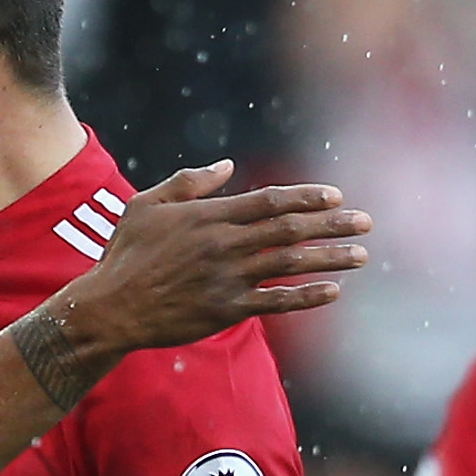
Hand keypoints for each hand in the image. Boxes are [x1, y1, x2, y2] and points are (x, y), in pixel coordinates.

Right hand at [58, 163, 368, 356]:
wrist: (110, 308)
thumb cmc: (125, 254)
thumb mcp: (147, 204)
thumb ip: (189, 182)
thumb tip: (227, 165)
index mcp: (209, 215)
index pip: (270, 200)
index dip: (307, 197)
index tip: (336, 196)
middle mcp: (224, 244)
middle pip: (290, 228)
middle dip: (333, 224)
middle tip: (366, 222)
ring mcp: (228, 278)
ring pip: (291, 263)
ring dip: (331, 258)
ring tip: (362, 255)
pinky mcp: (226, 310)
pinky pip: (276, 302)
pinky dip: (307, 296)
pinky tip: (333, 291)